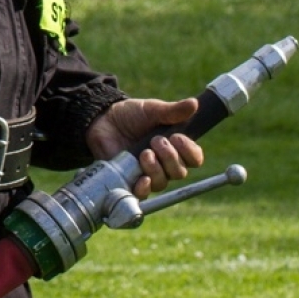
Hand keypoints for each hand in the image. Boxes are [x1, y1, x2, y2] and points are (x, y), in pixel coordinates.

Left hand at [85, 97, 204, 197]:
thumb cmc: (131, 115)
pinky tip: (142, 178)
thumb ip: (172, 111)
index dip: (190, 152)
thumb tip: (194, 104)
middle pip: (180, 172)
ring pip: (162, 182)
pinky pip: (143, 193)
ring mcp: (148, 173)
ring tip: (144, 153)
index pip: (194, 158)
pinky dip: (144, 187)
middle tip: (155, 140)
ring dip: (156, 168)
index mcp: (175, 146)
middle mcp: (164, 163)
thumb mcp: (152, 110)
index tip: (178, 138)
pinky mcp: (131, 181)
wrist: (104, 120)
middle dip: (170, 157)